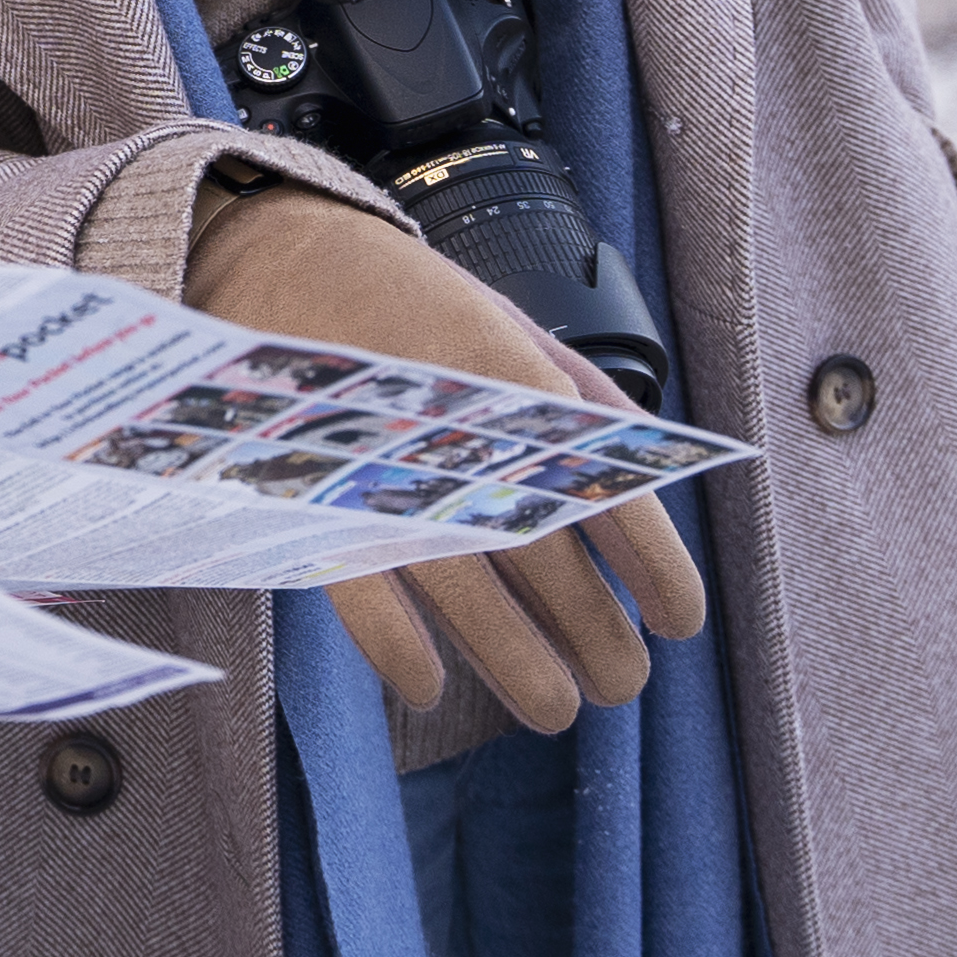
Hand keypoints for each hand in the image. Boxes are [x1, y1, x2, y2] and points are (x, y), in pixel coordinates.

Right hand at [185, 184, 708, 734]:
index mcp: (522, 387)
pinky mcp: (314, 504)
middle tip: (622, 681)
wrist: (276, 250)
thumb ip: (581, 395)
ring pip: (472, 603)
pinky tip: (432, 685)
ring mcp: (385, 477)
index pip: (615, 499)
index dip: (659, 571)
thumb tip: (645, 470)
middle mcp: (460, 438)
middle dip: (600, 640)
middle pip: (552, 567)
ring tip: (555, 707)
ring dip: (522, 669)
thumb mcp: (511, 323)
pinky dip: (403, 655)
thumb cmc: (405, 294)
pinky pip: (366, 604)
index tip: (680, 619)